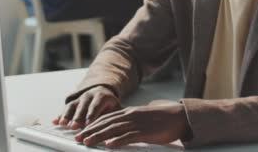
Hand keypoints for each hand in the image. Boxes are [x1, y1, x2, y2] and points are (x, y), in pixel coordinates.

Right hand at [52, 86, 120, 129]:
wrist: (102, 90)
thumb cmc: (109, 103)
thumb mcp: (116, 107)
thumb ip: (116, 116)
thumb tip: (122, 128)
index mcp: (101, 96)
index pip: (96, 105)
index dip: (91, 115)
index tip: (88, 123)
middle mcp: (89, 96)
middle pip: (82, 107)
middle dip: (77, 117)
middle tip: (74, 126)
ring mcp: (79, 98)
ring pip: (72, 106)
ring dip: (67, 115)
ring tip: (63, 124)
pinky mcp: (72, 102)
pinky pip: (65, 108)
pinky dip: (60, 115)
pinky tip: (55, 121)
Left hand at [75, 104, 190, 147]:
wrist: (179, 116)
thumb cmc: (162, 119)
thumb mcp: (142, 118)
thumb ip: (130, 123)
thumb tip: (118, 131)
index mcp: (129, 112)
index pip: (106, 118)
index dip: (92, 125)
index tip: (82, 131)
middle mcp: (131, 116)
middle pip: (106, 123)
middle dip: (91, 131)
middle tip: (78, 138)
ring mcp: (138, 123)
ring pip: (114, 130)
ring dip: (99, 136)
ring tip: (87, 142)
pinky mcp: (146, 132)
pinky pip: (129, 136)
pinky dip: (118, 141)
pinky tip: (109, 145)